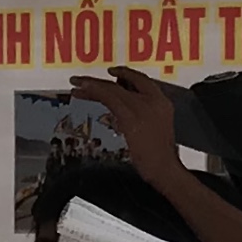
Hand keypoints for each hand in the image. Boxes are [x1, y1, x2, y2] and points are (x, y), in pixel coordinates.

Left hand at [72, 68, 182, 182]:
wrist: (165, 168)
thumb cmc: (160, 156)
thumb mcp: (156, 130)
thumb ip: (143, 115)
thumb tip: (124, 109)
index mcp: (162, 102)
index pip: (142, 80)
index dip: (125, 73)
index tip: (112, 72)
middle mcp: (154, 99)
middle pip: (124, 82)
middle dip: (101, 80)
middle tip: (83, 80)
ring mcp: (142, 106)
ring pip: (113, 89)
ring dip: (91, 85)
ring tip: (76, 84)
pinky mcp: (130, 115)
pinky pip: (108, 97)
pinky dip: (94, 91)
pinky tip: (82, 90)